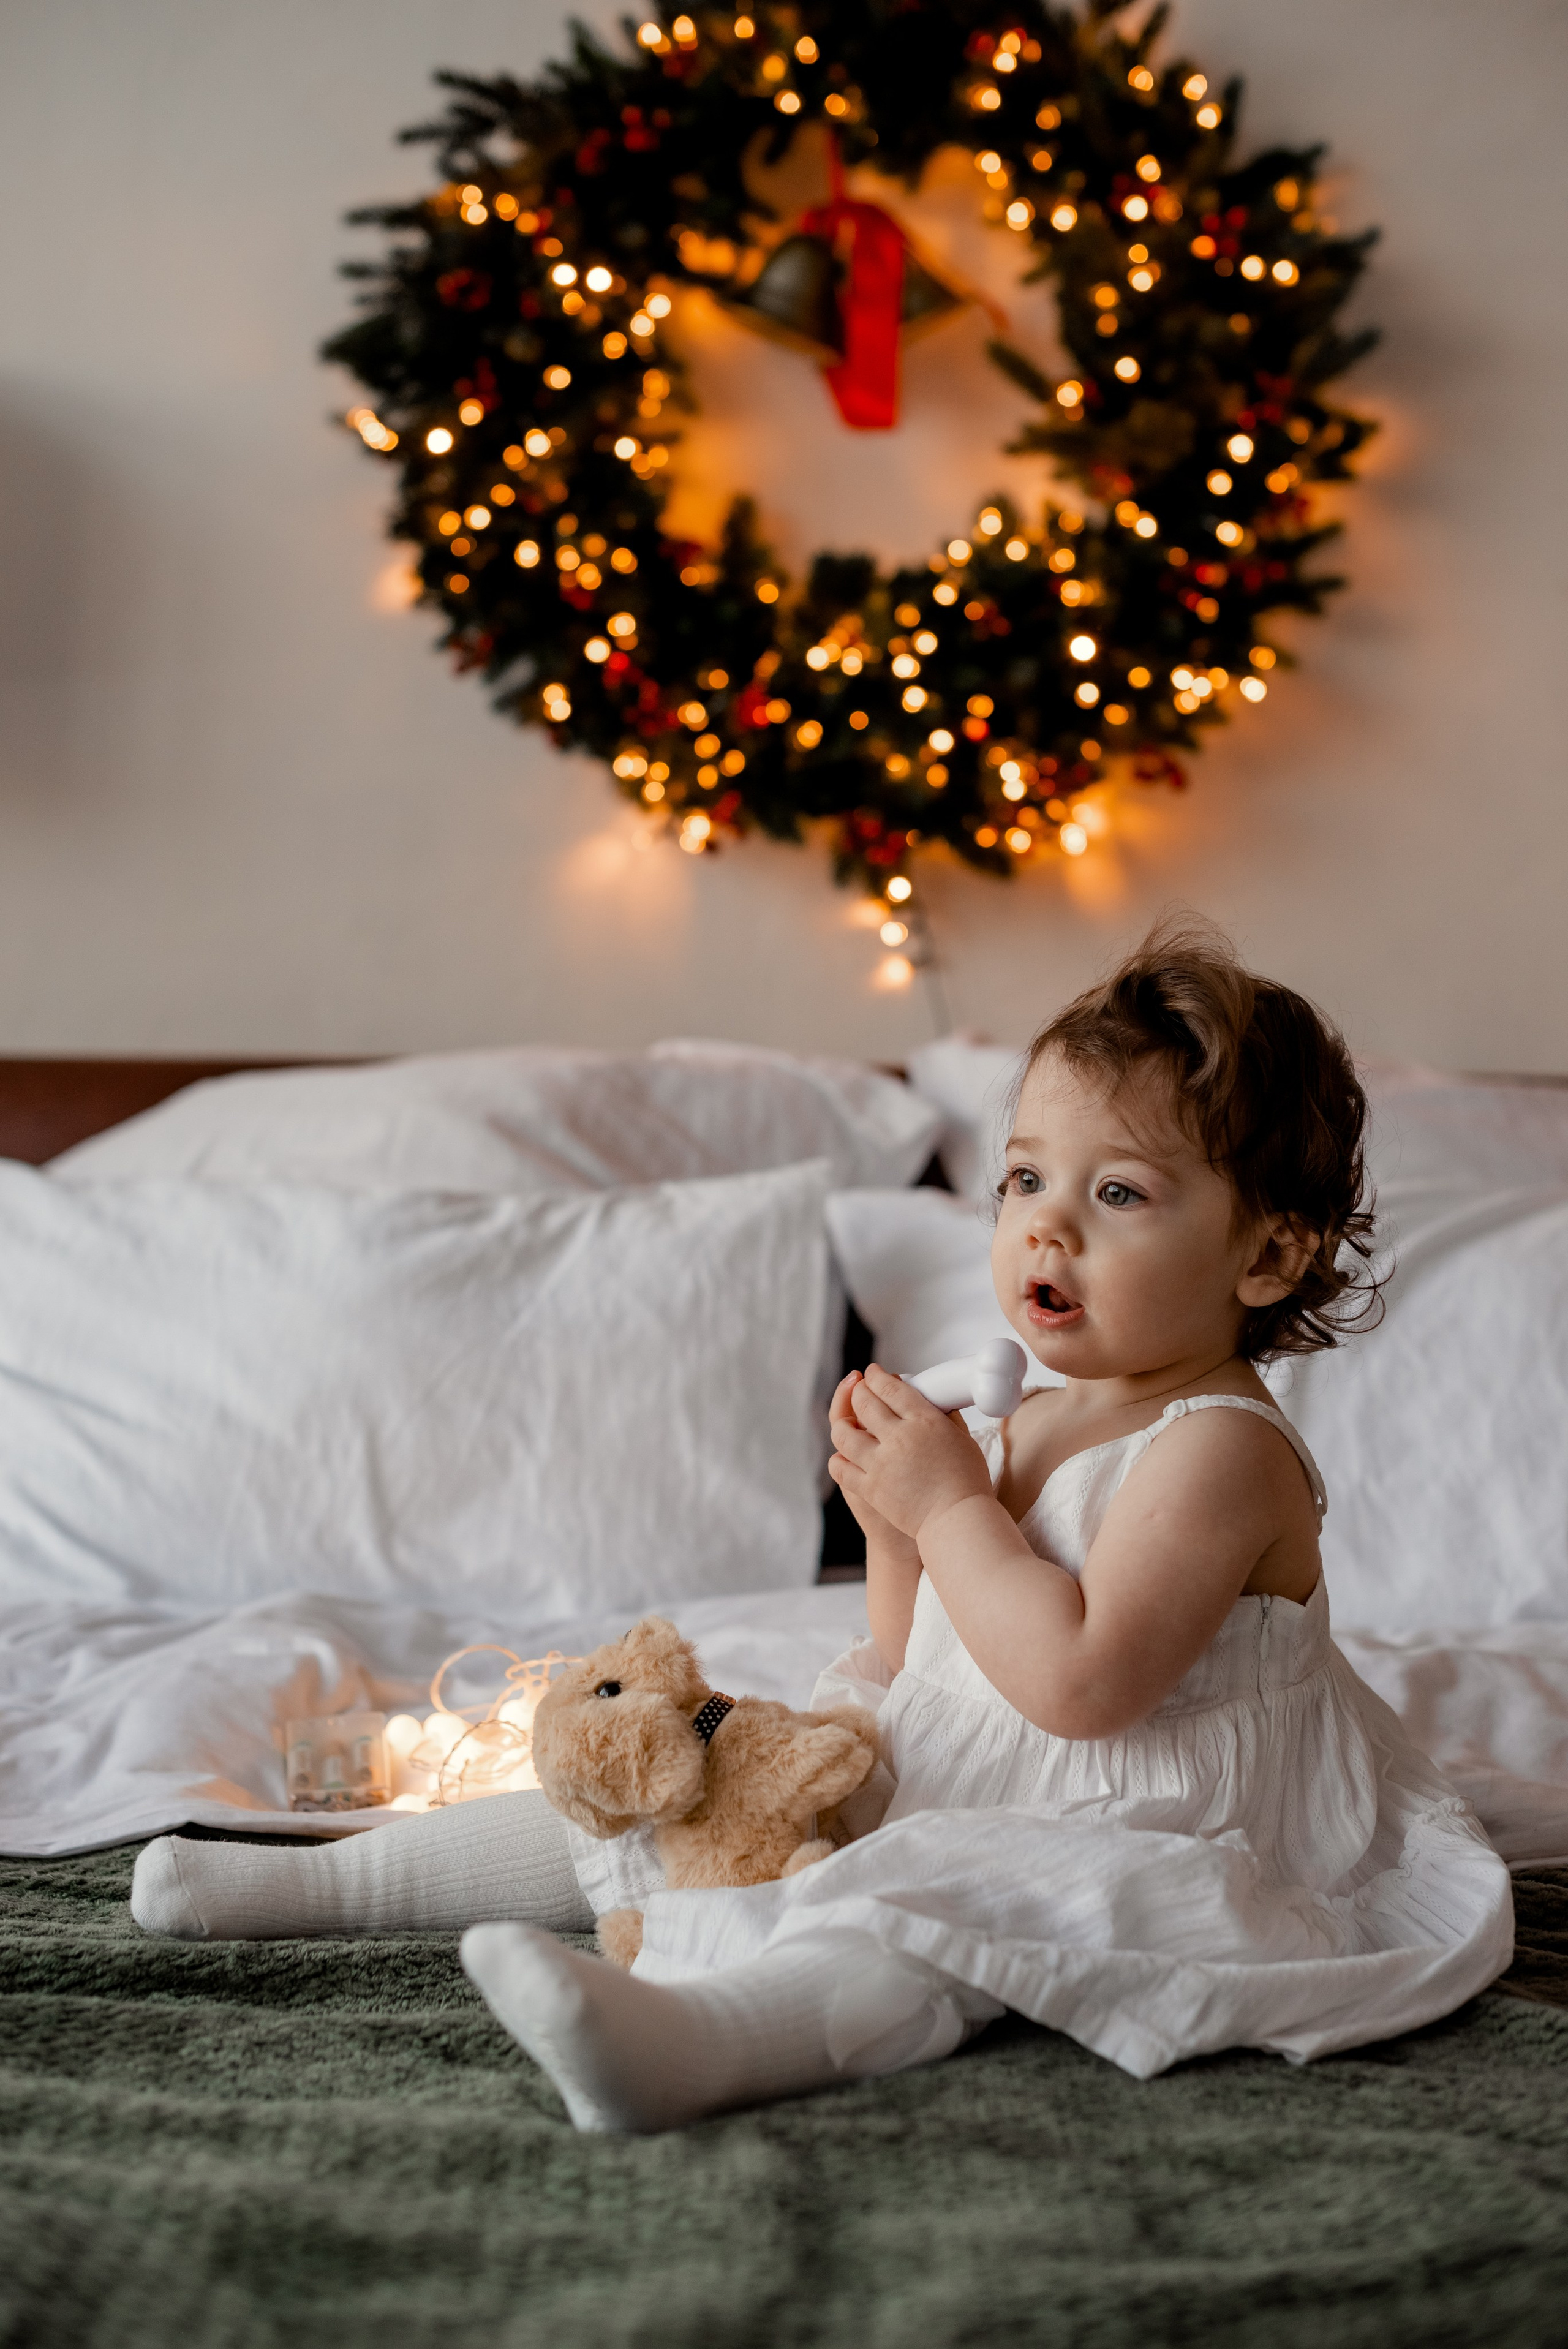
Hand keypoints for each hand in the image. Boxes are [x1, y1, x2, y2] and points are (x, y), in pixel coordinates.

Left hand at [828, 1364, 994, 1543]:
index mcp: (925, 1422)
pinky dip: (838, 1458)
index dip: (878, 1377)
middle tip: (860, 1389)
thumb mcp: (963, 1440)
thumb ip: (946, 1418)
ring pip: (844, 1432)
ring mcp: (881, 1464)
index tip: (873, 1373)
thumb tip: (934, 1403)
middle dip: (859, 1391)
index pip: (892, 1388)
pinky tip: (843, 1455)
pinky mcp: (870, 1488)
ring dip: (842, 1422)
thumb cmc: (967, 1482)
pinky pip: (841, 1467)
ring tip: (847, 1421)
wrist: (958, 1521)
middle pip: (865, 1403)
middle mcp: (899, 1438)